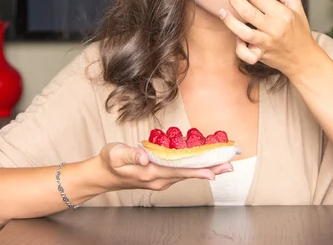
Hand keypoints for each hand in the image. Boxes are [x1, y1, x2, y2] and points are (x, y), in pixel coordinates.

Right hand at [98, 143, 232, 192]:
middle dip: (210, 169)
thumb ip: (131, 155)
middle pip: (188, 173)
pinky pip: (181, 171)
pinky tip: (205, 162)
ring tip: (224, 163)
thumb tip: (146, 158)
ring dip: (206, 168)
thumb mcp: (116, 154)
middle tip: (230, 165)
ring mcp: (161, 179)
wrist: (103, 175)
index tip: (214, 172)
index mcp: (151, 173)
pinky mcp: (161, 176)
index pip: (178, 171)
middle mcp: (159, 179)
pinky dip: (195, 166)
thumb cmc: (110, 161)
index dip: (197, 170)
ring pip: (187, 173)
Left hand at [219, 0, 316, 77]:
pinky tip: (238, 38)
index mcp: (283, 14)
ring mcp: (266, 43)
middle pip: (246, 11)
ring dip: (229, 20)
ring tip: (223, 13)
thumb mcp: (296, 5)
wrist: (304, 58)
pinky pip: (245, 54)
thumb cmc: (298, 30)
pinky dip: (238, 47)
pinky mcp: (260, 56)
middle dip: (235, 0)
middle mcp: (274, 28)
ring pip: (242, 32)